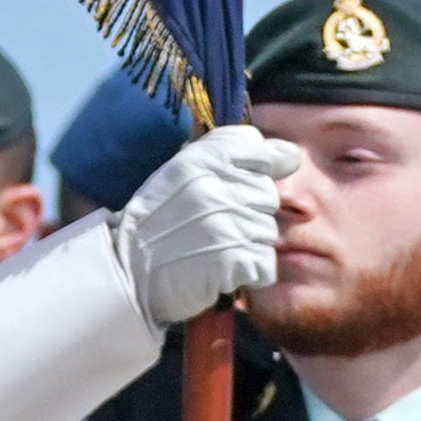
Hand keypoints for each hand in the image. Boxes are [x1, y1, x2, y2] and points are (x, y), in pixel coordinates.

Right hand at [120, 125, 290, 328]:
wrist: (128, 273)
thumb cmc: (158, 223)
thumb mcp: (182, 174)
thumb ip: (230, 156)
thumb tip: (291, 154)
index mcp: (201, 158)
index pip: (256, 146)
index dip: (255, 169)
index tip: (234, 188)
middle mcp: (216, 186)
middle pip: (268, 195)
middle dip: (250, 213)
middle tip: (215, 227)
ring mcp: (227, 224)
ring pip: (268, 232)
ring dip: (248, 246)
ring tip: (215, 250)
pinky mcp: (234, 260)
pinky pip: (265, 265)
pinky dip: (250, 273)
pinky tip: (224, 271)